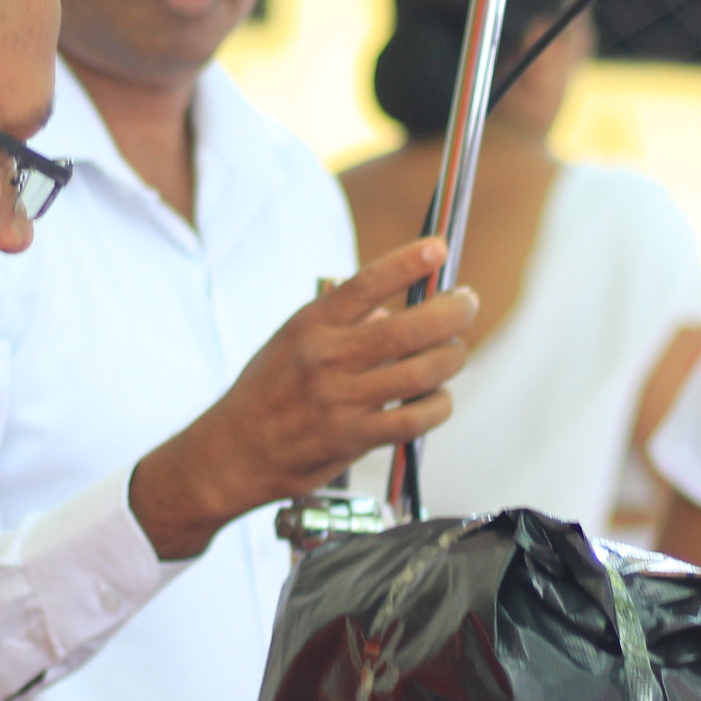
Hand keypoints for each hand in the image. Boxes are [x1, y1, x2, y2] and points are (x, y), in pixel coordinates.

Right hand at [130, 238, 474, 558]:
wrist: (233, 452)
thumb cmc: (269, 390)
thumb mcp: (293, 340)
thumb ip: (345, 324)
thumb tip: (400, 313)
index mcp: (312, 325)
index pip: (366, 283)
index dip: (407, 262)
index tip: (439, 247)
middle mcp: (328, 358)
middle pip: (409, 328)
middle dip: (453, 312)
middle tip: (467, 304)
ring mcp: (342, 400)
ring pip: (423, 373)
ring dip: (452, 358)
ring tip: (455, 352)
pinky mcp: (354, 439)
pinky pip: (416, 419)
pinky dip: (439, 405)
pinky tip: (438, 398)